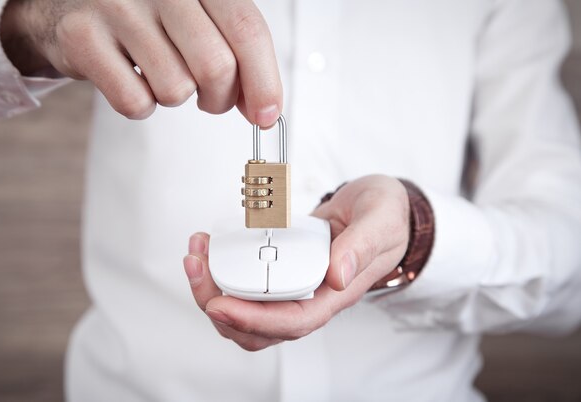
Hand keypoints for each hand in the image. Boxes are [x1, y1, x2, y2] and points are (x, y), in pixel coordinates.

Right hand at [0, 0, 281, 124]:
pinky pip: (134, 101)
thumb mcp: (198, 18)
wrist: (69, 3)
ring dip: (174, 96)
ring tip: (156, 72)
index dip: (263, 81)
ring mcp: (117, 6)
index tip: (266, 116)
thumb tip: (262, 109)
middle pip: (216, 67)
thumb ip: (235, 55)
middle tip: (209, 98)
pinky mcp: (82, 36)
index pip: (246, 29)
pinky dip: (139, 105)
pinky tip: (130, 79)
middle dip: (219, 98)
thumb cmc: (146, 15)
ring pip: (176, 89)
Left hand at [183, 175, 409, 350]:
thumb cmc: (386, 218)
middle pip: (258, 327)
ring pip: (245, 310)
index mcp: (336, 294)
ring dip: (212, 289)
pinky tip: (211, 247)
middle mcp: (311, 297)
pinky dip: (221, 271)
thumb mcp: (380, 221)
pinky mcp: (281, 270)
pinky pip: (246, 284)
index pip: (293, 322)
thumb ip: (361, 246)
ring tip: (197, 255)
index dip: (253, 320)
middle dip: (218, 304)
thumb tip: (336, 275)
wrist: (382, 210)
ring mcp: (294, 286)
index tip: (220, 303)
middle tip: (196, 267)